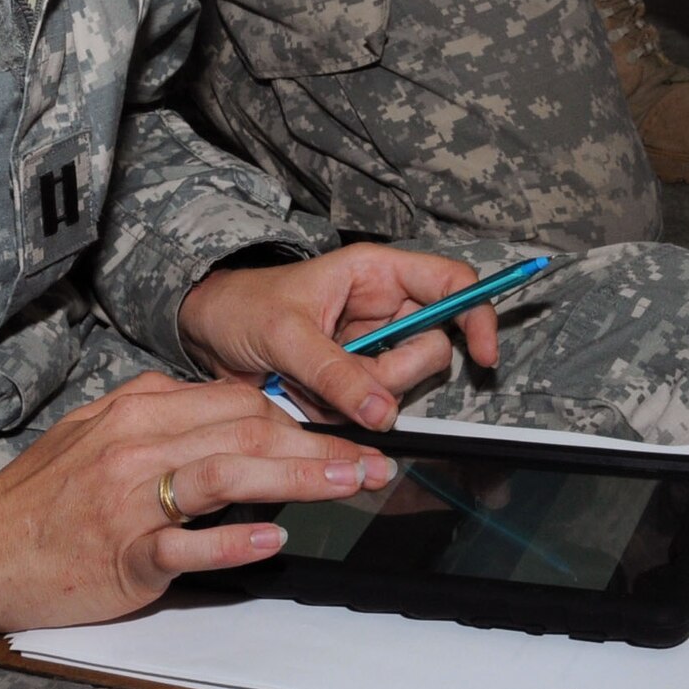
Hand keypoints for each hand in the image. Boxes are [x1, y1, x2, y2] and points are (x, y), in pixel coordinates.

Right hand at [0, 372, 394, 633]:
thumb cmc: (39, 500)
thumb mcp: (95, 435)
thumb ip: (159, 423)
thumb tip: (227, 422)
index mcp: (136, 410)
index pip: (236, 401)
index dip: (301, 415)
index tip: (346, 429)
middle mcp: (137, 442)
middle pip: (246, 429)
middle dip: (320, 442)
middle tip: (375, 457)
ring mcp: (130, 497)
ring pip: (229, 473)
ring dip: (300, 477)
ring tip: (351, 482)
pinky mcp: (122, 553)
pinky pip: (186, 544)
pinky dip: (233, 540)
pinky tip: (274, 537)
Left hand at [178, 244, 499, 430]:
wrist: (206, 336)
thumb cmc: (242, 309)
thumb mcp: (285, 334)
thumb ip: (335, 371)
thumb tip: (383, 413)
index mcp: (376, 273)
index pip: (452, 283)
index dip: (476, 315)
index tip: (482, 355)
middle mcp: (382, 310)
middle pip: (431, 348)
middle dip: (393, 374)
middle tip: (342, 375)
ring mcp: (370, 350)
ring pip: (399, 387)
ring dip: (358, 398)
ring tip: (306, 382)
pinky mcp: (354, 385)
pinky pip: (370, 410)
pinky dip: (339, 415)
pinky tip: (304, 397)